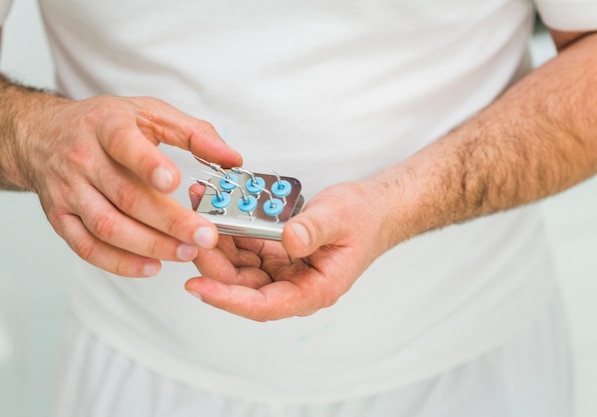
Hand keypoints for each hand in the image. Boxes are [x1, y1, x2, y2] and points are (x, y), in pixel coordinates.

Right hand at [21, 94, 241, 276]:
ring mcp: (68, 191)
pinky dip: (120, 262)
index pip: (124, 144)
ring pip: (108, 226)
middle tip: (204, 236)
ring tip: (186, 253)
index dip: (148, 164)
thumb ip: (194, 132)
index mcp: (106, 126)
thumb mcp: (149, 113)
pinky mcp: (60, 218)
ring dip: (150, 245)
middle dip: (169, 221)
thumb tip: (232, 158)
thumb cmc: (104, 125)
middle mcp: (82, 159)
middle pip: (125, 196)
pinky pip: (87, 247)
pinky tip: (151, 266)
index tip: (174, 182)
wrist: (43, 135)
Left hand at [185, 181, 392, 320]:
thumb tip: (287, 241)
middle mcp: (294, 286)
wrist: (373, 211)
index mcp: (314, 290)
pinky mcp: (276, 255)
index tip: (197, 286)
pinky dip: (230, 232)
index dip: (227, 298)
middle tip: (191, 233)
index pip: (263, 305)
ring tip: (199, 211)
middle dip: (213, 262)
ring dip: (218, 243)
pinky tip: (217, 209)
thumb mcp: (339, 218)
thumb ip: (313, 230)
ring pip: (240, 266)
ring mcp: (283, 271)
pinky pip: (246, 248)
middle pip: (243, 285)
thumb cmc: (363, 219)